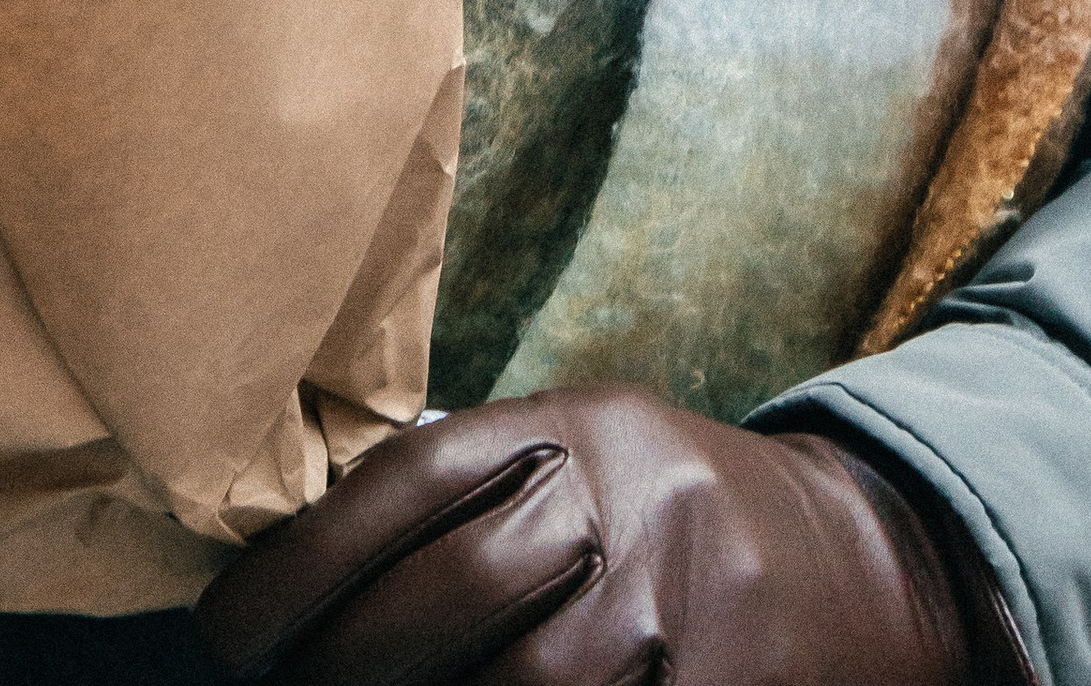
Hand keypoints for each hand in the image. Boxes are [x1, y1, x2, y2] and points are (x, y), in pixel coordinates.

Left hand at [196, 388, 1030, 685]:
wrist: (861, 566)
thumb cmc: (671, 514)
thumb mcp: (586, 452)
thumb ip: (475, 488)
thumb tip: (301, 555)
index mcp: (580, 428)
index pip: (413, 480)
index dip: (305, 562)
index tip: (229, 631)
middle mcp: (631, 508)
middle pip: (451, 597)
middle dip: (343, 666)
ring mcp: (680, 614)